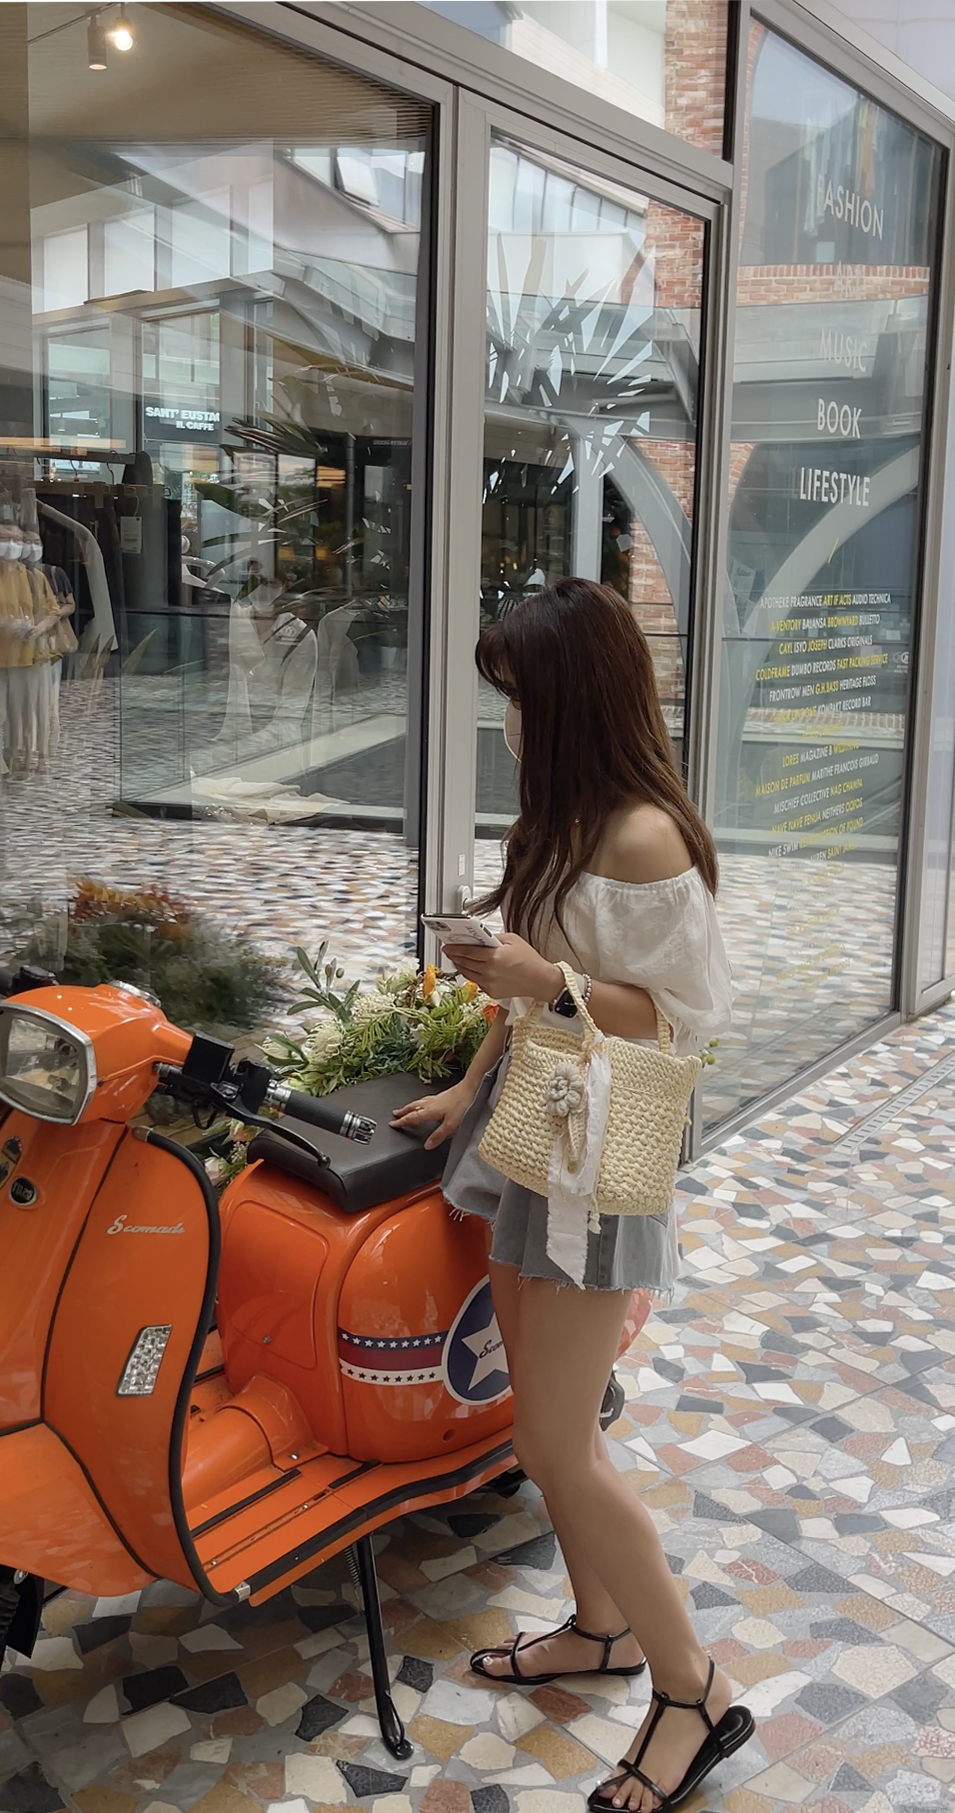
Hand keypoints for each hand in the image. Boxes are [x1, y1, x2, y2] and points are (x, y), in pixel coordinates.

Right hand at [390, 1080, 476, 1149]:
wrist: (470, 1088)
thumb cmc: (462, 1105)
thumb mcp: (450, 1125)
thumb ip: (438, 1136)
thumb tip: (427, 1145)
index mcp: (430, 1111)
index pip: (412, 1117)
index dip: (401, 1121)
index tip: (393, 1124)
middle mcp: (430, 1103)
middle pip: (412, 1107)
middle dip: (403, 1112)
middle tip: (395, 1114)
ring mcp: (436, 1098)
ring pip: (418, 1102)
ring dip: (410, 1106)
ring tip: (405, 1108)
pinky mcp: (442, 1095)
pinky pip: (425, 1099)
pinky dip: (420, 1102)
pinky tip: (424, 1102)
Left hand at [443, 932, 560, 1004]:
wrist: (540, 980)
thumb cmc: (529, 959)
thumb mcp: (512, 939)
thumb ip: (494, 937)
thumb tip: (480, 936)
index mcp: (494, 957)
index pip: (467, 951)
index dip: (454, 948)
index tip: (447, 945)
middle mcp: (489, 971)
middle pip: (464, 962)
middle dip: (454, 956)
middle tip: (449, 950)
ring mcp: (489, 983)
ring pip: (467, 973)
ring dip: (460, 965)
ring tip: (457, 959)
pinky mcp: (492, 992)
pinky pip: (476, 981)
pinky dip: (471, 974)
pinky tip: (471, 968)